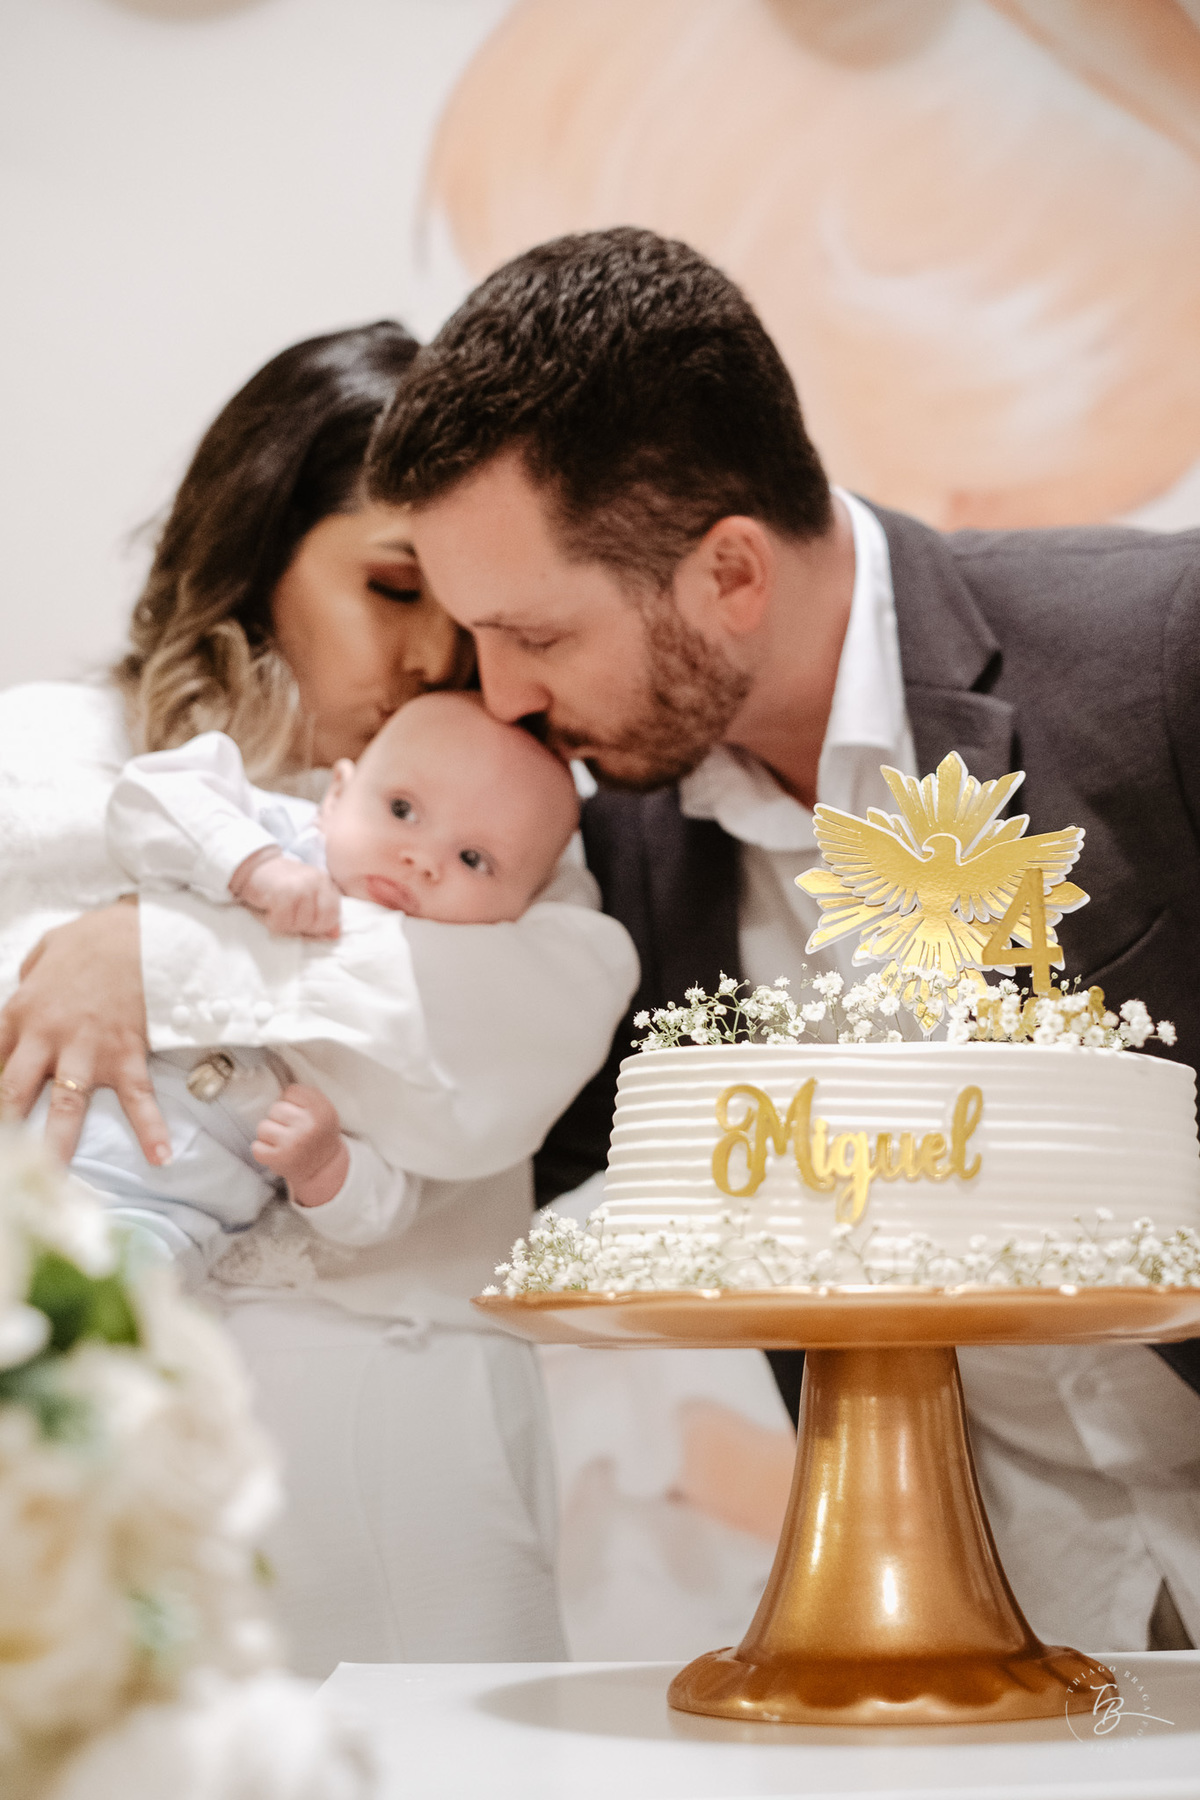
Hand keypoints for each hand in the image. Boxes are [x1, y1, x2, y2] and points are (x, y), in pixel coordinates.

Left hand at [0, 900, 169, 1166]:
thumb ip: (30, 977)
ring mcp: (87, 1049)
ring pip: (65, 1106)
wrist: (140, 929)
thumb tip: (26, 988)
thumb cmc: (94, 937)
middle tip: (6, 1166)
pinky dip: (151, 1129)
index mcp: (20, 1013)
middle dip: (7, 1131)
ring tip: (53, 1183)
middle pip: (14, 1094)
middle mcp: (47, 1037)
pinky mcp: (126, 1053)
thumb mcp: (47, 950)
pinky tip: (160, 1157)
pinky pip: (137, 1098)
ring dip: (57, 1146)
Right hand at [230, 851, 340, 938]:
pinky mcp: (281, 893)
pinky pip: (282, 923)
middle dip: (302, 927)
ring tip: (278, 910)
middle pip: (318, 923)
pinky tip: (269, 910)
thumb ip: (323, 915)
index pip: (333, 915)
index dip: (319, 926)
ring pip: (299, 925)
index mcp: (325, 882)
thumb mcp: (306, 896)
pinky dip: (273, 922)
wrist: (253, 866)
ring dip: (285, 924)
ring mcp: (300, 886)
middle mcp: (316, 881)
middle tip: (288, 915)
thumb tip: (334, 935)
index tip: (304, 920)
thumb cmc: (280, 885)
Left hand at [252, 1082, 348, 1206]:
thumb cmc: (319, 1134)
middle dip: (280, 1118)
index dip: (293, 1102)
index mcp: (321, 1110)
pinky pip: (256, 1147)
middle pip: (275, 1108)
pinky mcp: (279, 1159)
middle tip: (292, 1130)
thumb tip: (274, 1087)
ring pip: (263, 1126)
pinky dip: (263, 1150)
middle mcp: (308, 1126)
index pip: (291, 1092)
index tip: (300, 1113)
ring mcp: (293, 1143)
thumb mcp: (324, 1110)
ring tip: (283, 1141)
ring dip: (270, 1134)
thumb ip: (306, 1095)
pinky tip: (276, 1152)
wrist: (324, 1168)